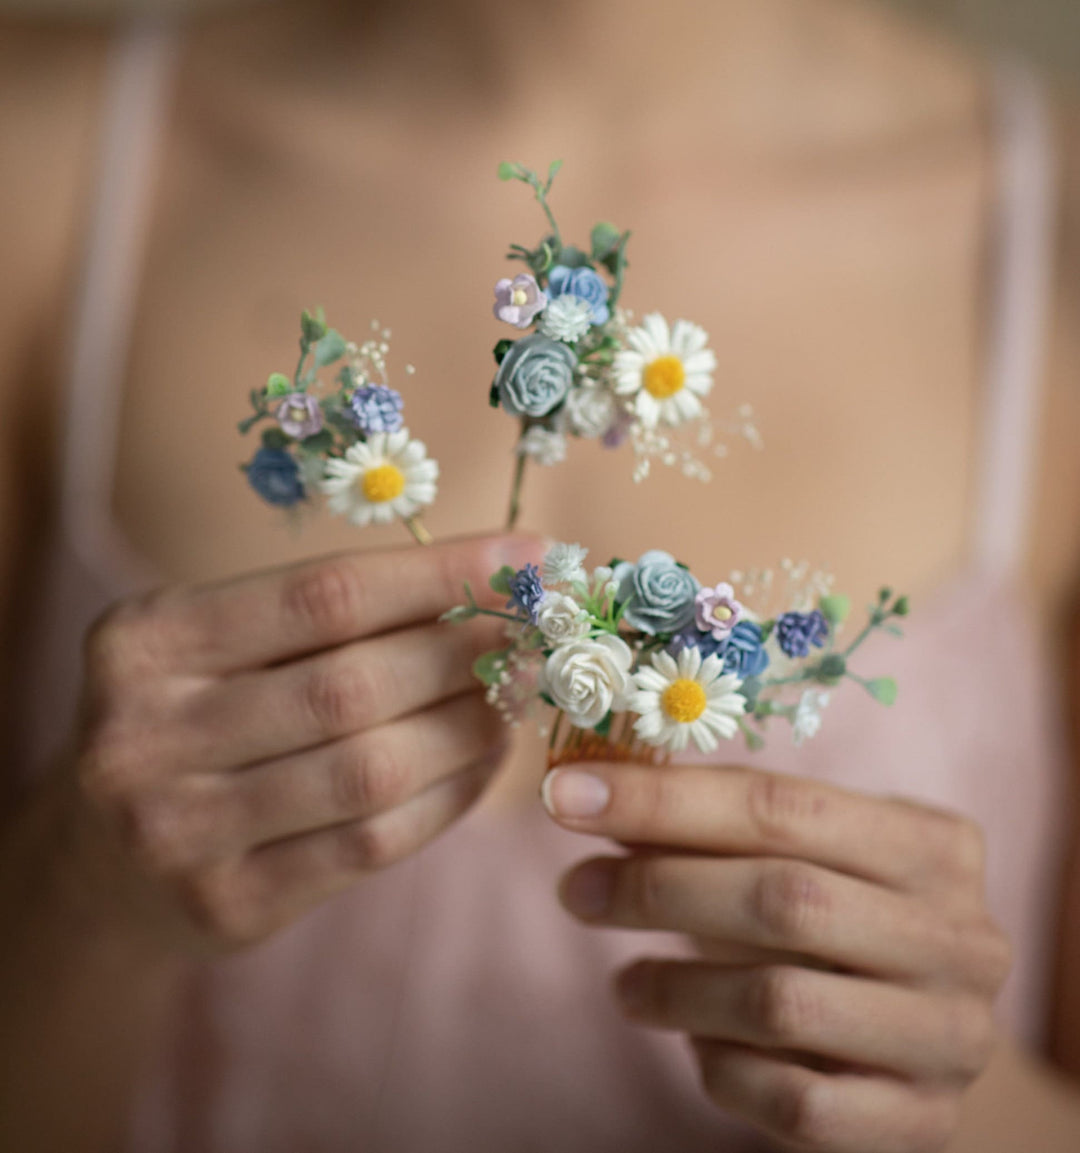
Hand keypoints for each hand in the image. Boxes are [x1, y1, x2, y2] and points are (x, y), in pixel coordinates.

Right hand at [48, 534, 538, 957]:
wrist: (97, 859)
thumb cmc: (190, 719)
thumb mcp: (215, 646)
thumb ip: (324, 619)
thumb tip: (485, 587)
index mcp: (148, 641)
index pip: (327, 594)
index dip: (441, 575)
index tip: (527, 557)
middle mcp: (145, 734)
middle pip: (354, 684)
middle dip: (466, 655)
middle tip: (535, 638)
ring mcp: (178, 831)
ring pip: (372, 770)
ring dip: (469, 731)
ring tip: (513, 701)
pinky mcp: (224, 904)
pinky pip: (370, 843)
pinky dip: (447, 799)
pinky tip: (481, 766)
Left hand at [542, 762, 1011, 1152]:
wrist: (923, 1043)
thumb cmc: (838, 924)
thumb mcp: (789, 859)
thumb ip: (704, 827)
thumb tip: (585, 791)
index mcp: (933, 845)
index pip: (781, 804)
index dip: (663, 798)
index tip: (566, 793)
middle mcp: (961, 937)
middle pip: (783, 897)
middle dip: (659, 888)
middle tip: (578, 890)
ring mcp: (949, 1036)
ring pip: (780, 1004)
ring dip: (676, 988)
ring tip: (625, 985)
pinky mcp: (922, 1122)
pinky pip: (793, 1101)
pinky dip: (722, 1069)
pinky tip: (696, 1047)